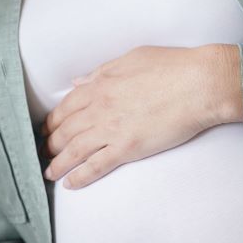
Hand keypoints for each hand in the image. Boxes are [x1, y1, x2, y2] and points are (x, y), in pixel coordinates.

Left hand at [42, 45, 242, 187]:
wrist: (199, 83)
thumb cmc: (171, 66)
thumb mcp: (130, 59)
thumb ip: (100, 72)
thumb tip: (79, 82)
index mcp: (99, 85)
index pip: (65, 107)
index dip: (52, 121)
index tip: (46, 129)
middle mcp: (99, 107)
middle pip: (65, 130)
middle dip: (50, 144)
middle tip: (42, 153)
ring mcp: (111, 129)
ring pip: (74, 150)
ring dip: (58, 164)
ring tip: (49, 173)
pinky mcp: (128, 147)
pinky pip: (96, 165)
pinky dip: (80, 176)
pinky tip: (70, 184)